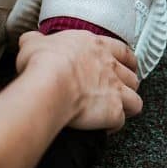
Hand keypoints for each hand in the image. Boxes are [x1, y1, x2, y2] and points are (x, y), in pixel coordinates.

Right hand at [15, 30, 141, 130]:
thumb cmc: (44, 62)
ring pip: (135, 101)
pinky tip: (104, 128)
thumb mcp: (33, 44)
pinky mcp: (113, 111)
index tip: (126, 64)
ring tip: (117, 110)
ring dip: (128, 106)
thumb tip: (30, 39)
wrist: (50, 84)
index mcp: (96, 46)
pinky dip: (114, 126)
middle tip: (120, 90)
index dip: (127, 60)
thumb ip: (35, 40)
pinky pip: (120, 122)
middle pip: (133, 77)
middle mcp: (110, 67)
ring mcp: (115, 90)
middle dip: (128, 85)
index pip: (123, 51)